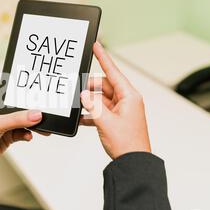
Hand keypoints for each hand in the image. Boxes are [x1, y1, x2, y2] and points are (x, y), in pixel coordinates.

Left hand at [0, 88, 42, 167]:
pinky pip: (22, 132)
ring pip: (23, 120)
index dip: (23, 90)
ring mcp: (4, 123)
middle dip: (31, 111)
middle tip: (43, 112)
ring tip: (41, 127)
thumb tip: (36, 114)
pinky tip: (29, 136)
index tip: (38, 91)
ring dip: (32, 124)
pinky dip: (27, 134)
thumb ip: (18, 119)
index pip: (11, 91)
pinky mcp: (7, 135)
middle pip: (20, 107)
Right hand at [80, 42, 150, 158]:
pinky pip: (100, 111)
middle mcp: (126, 101)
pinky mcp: (116, 120)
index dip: (103, 58)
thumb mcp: (106, 122)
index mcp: (129, 96)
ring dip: (89, 103)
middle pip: (104, 86)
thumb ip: (92, 106)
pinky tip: (81, 118)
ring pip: (100, 99)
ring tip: (78, 107)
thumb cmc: (128, 144)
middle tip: (76, 92)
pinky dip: (91, 114)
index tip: (96, 46)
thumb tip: (84, 95)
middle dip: (89, 88)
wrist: (133, 164)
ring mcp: (121, 110)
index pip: (113, 72)